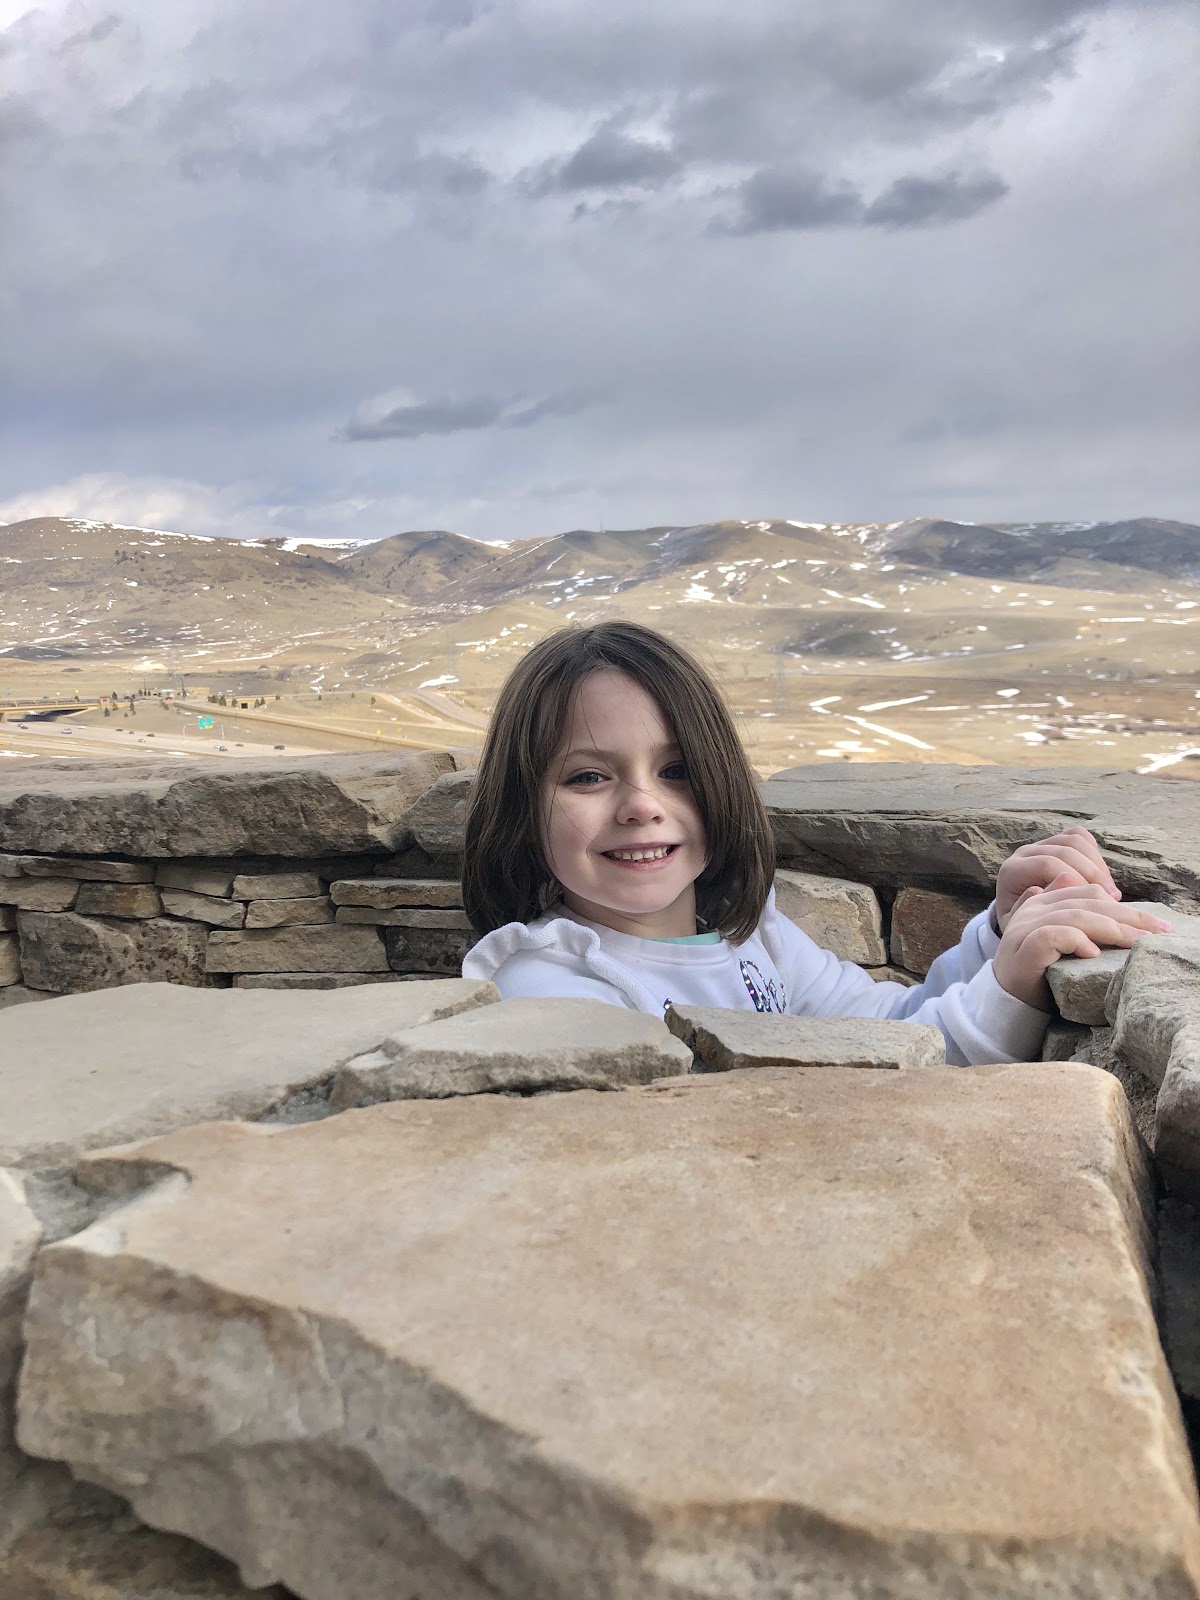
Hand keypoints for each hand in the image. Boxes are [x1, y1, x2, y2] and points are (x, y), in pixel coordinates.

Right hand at [992, 880, 1173, 1010]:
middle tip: (1159, 932)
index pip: (1090, 892)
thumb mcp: (1059, 940)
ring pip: (1075, 916)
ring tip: (1136, 943)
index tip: (1155, 925)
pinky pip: (1053, 936)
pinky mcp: (1023, 948)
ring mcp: (1026, 926)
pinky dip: (1075, 940)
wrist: (1005, 998)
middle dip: (1129, 916)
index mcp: (1043, 900)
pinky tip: (1093, 953)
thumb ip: (1071, 915)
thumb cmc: (1040, 972)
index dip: (1126, 906)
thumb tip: (1097, 891)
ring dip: (1111, 928)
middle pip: (1088, 901)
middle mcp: (1034, 908)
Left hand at [995, 826, 1119, 931]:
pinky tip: (1103, 878)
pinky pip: (1079, 836)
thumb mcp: (1024, 925)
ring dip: (1099, 866)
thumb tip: (1048, 887)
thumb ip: (1033, 908)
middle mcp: (1024, 853)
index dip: (1075, 881)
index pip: (1047, 865)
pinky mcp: (1056, 841)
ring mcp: (1041, 844)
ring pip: (1074, 841)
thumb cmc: (1025, 926)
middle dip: (1093, 874)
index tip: (1095, 904)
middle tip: (1112, 899)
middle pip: (1064, 850)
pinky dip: (1095, 853)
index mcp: (1012, 871)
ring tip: (1111, 892)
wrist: (1023, 917)